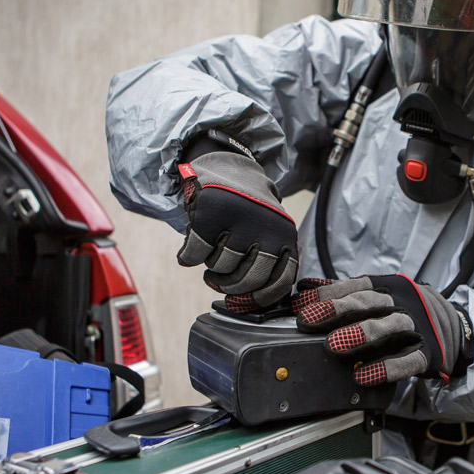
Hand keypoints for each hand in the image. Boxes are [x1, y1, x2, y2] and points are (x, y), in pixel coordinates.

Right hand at [177, 150, 298, 306]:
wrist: (228, 166)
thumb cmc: (249, 210)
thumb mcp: (270, 233)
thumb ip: (270, 264)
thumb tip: (255, 306)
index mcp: (284, 235)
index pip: (279, 282)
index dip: (259, 297)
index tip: (244, 300)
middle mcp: (265, 227)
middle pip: (246, 280)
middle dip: (230, 285)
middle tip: (220, 278)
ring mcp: (237, 219)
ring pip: (219, 267)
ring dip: (211, 265)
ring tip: (214, 248)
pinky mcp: (209, 211)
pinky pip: (194, 253)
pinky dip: (189, 257)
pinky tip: (192, 249)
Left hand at [293, 276, 471, 385]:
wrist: (454, 328)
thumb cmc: (404, 313)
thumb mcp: (378, 298)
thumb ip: (343, 294)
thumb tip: (303, 291)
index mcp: (388, 288)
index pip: (357, 286)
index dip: (329, 294)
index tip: (301, 305)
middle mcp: (402, 304)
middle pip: (369, 303)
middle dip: (337, 310)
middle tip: (308, 321)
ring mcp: (416, 329)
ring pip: (388, 327)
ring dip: (359, 334)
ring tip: (332, 345)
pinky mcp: (427, 354)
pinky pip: (407, 361)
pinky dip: (385, 369)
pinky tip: (362, 376)